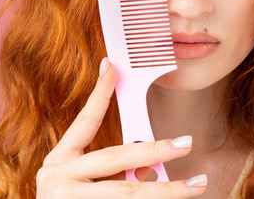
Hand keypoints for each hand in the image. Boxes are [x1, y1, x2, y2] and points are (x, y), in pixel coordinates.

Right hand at [35, 58, 207, 197]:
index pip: (83, 123)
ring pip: (126, 194)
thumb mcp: (76, 183)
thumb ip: (105, 170)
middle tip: (185, 143)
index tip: (113, 66)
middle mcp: (58, 180)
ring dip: (165, 191)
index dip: (99, 94)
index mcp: (57, 162)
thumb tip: (145, 161)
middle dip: (154, 150)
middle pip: (114, 159)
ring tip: (196, 186)